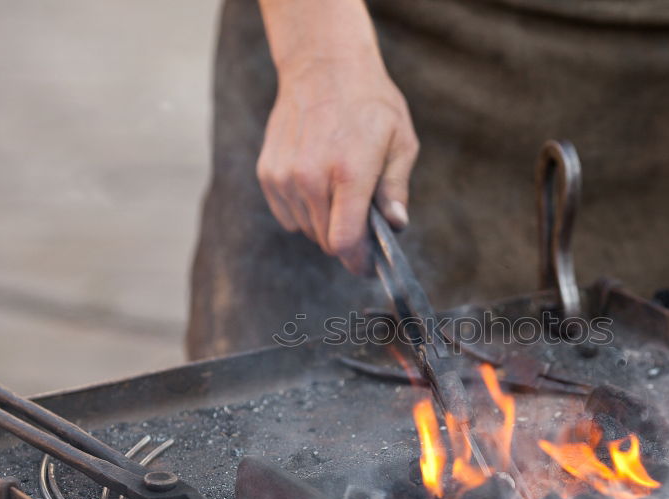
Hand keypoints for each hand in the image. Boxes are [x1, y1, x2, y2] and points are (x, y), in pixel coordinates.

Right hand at [256, 1, 418, 274]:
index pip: (344, 241)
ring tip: (340, 188)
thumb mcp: (400, 142)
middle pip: (326, 241)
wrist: (323, 65)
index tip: (366, 264)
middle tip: (362, 216)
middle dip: (347, 239)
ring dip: (326, 222)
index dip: (357, 261)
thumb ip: (396, 188)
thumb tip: (396, 225)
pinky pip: (287, 215)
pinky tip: (318, 181)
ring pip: (307, 229)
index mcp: (348, 172)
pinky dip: (304, 210)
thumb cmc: (370, 102)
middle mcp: (310, 177)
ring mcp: (284, 176)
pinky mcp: (268, 173)